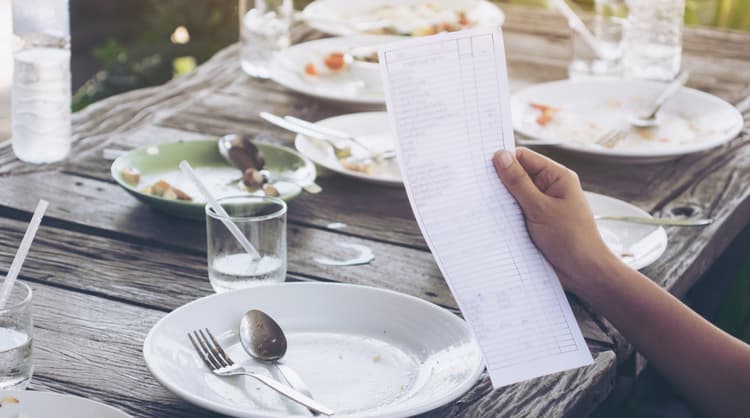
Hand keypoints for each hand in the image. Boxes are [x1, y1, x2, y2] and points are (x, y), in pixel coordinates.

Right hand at [492, 147, 620, 293]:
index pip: (524, 158)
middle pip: (518, 176)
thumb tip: (501, 156)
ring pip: (514, 196)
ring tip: (482, 205)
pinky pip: (516, 213)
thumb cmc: (571, 239)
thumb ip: (518, 182)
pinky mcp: (536, 223)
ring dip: (502, 202)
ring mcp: (542, 206)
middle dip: (500, 182)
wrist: (584, 273)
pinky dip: (506, 216)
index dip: (504, 160)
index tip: (481, 166)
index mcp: (557, 177)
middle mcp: (550, 188)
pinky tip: (492, 220)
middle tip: (478, 187)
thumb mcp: (540, 208)